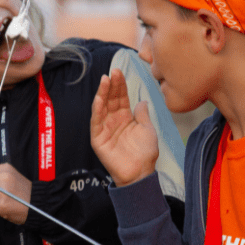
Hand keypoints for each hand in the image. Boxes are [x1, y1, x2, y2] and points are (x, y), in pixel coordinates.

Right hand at [90, 69, 158, 186]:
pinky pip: (96, 122)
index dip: (120, 85)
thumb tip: (142, 101)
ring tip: (105, 80)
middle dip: (111, 85)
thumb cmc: (145, 153)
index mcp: (125, 117)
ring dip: (102, 93)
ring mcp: (105, 128)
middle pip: (111, 99)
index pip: (121, 97)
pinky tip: (99, 99)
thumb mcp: (148, 129)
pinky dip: (96, 110)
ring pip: (101, 107)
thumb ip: (143, 115)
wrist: (140, 173)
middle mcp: (114, 120)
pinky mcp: (98, 138)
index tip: (119, 72)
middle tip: (113, 72)